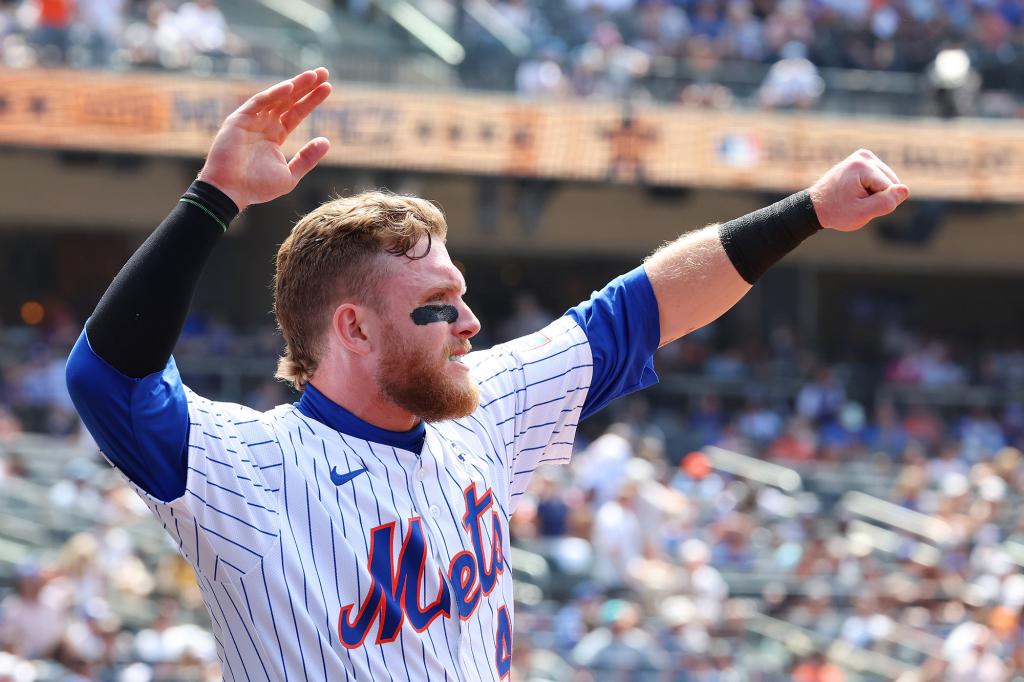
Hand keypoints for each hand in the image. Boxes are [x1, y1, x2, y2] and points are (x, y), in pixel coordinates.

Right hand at [197, 69, 332, 210]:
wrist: (231, 192)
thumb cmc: (257, 187)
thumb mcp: (290, 175)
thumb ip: (307, 158)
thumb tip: (327, 141)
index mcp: (274, 135)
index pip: (296, 113)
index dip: (311, 100)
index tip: (328, 88)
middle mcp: (263, 124)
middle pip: (288, 101)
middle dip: (306, 86)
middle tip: (324, 72)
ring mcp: (251, 120)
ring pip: (276, 97)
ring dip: (294, 85)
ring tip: (313, 75)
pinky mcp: (238, 119)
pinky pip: (258, 102)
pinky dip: (274, 94)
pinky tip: (290, 87)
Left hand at [808, 149, 909, 231]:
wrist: (814, 207)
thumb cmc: (836, 212)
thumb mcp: (861, 213)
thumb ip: (885, 203)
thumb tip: (905, 190)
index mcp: (863, 165)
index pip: (890, 189)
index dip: (877, 203)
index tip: (856, 204)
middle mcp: (864, 156)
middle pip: (891, 183)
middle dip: (878, 197)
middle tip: (854, 202)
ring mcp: (864, 156)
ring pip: (889, 182)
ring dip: (875, 194)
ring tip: (854, 197)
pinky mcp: (864, 160)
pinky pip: (882, 179)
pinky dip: (872, 189)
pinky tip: (856, 191)